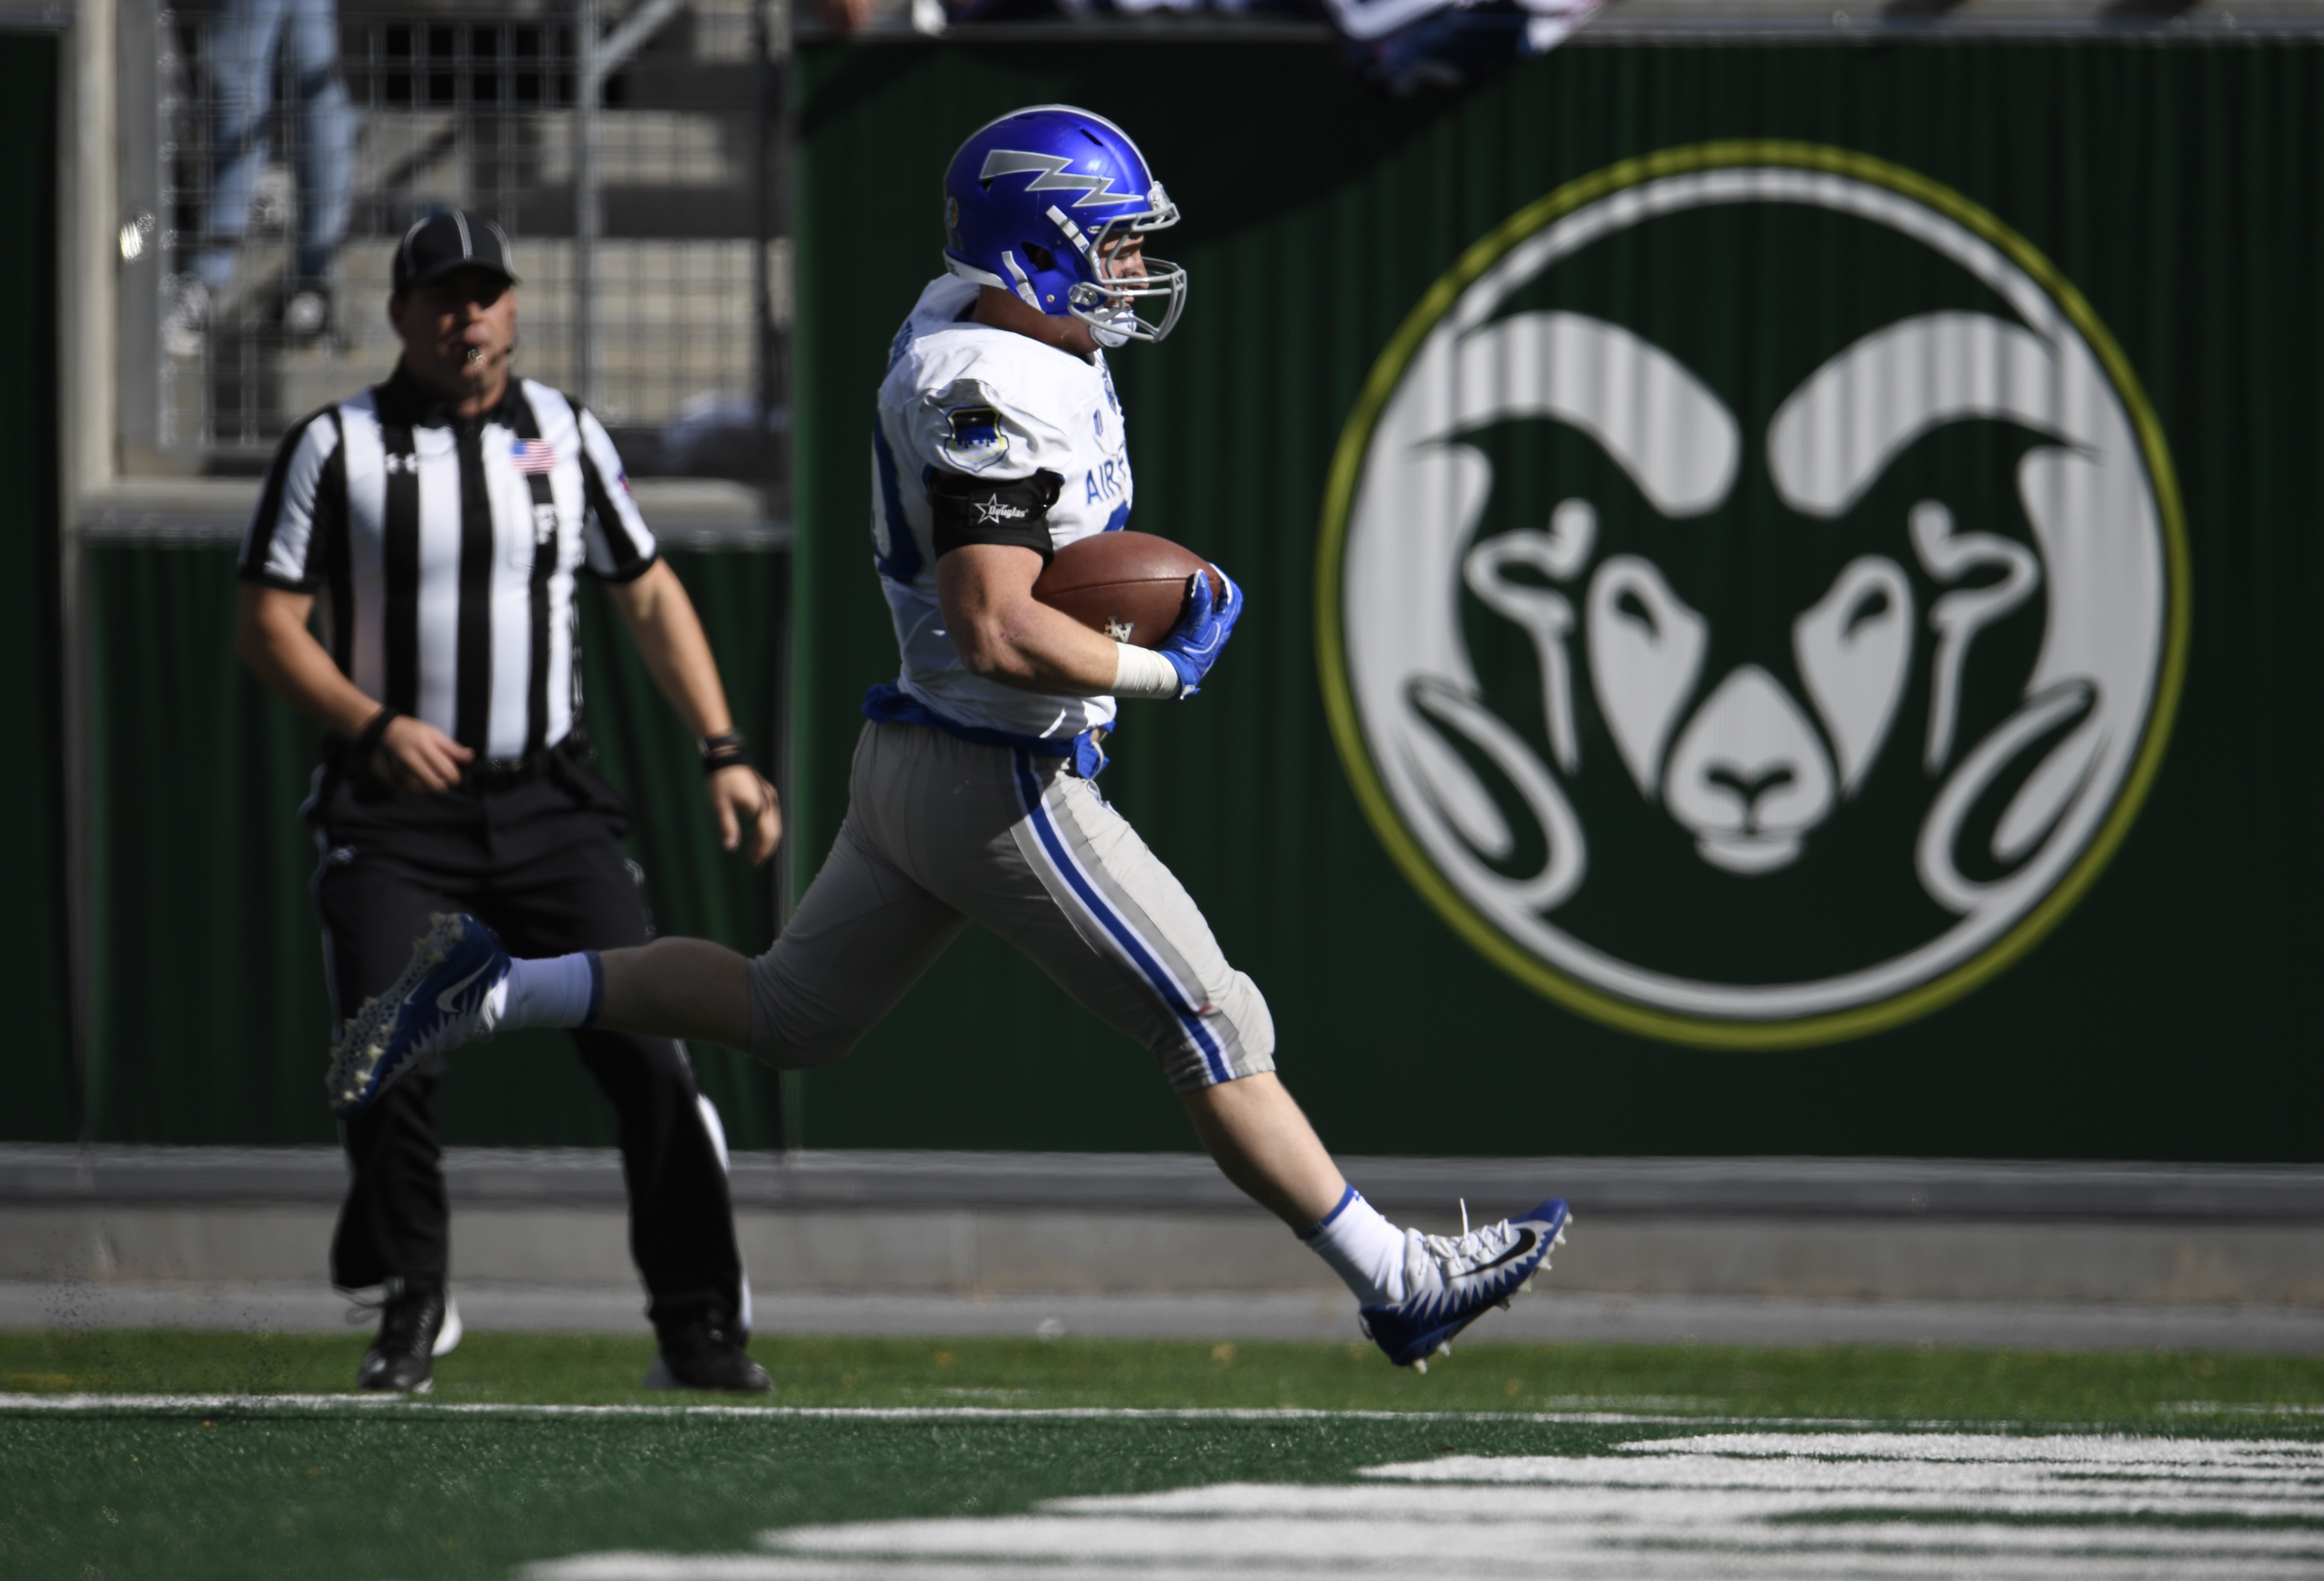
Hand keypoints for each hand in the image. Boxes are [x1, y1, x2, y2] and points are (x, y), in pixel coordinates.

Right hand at [372, 715, 472, 793]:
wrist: (387, 731)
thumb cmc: (414, 732)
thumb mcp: (436, 734)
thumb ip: (453, 748)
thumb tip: (470, 757)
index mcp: (425, 747)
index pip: (447, 771)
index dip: (455, 778)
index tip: (455, 776)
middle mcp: (411, 760)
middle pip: (435, 785)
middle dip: (443, 784)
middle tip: (444, 779)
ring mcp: (400, 769)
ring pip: (422, 791)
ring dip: (430, 787)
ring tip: (431, 777)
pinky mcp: (393, 776)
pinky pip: (410, 791)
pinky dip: (418, 789)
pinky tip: (420, 780)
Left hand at [708, 763, 781, 865]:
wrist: (726, 755)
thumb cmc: (721, 780)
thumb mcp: (720, 806)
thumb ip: (727, 827)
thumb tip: (731, 848)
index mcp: (759, 807)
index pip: (767, 835)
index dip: (762, 851)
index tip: (755, 863)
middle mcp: (769, 802)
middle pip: (774, 831)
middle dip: (766, 848)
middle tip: (755, 861)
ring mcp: (769, 797)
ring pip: (774, 824)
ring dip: (765, 839)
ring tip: (753, 850)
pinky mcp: (766, 793)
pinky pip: (771, 815)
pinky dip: (765, 828)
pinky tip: (754, 834)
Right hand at [1156, 567, 1243, 698]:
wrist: (1175, 675)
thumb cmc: (1189, 650)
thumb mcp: (1196, 623)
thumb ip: (1200, 600)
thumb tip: (1201, 575)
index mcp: (1224, 627)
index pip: (1235, 599)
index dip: (1228, 582)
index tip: (1213, 569)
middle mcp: (1219, 634)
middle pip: (1225, 605)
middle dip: (1218, 589)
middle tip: (1204, 576)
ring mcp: (1207, 640)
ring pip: (1212, 614)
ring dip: (1205, 599)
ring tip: (1191, 588)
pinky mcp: (1194, 644)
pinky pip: (1197, 622)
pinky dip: (1191, 611)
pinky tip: (1174, 608)